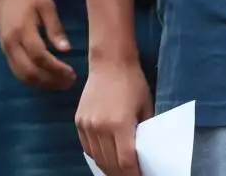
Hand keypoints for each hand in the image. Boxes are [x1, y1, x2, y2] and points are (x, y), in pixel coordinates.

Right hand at [0, 0, 76, 89]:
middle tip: (69, 83)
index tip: (72, 73)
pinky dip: (32, 79)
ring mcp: (5, 48)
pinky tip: (46, 78)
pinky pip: (17, 71)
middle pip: (29, 72)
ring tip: (60, 83)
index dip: (56, 69)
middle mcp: (11, 43)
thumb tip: (66, 50)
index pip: (39, 57)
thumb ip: (55, 28)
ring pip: (21, 75)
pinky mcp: (4, 50)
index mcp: (23, 30)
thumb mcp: (47, 5)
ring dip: (41, 83)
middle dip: (50, 81)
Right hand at [76, 59, 152, 175]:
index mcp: (120, 124)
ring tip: (119, 171)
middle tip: (132, 175)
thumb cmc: (133, 83)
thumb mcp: (146, 107)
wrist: (110, 62)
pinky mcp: (79, 121)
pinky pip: (87, 147)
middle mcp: (100, 127)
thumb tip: (145, 152)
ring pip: (97, 158)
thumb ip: (144, 131)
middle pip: (110, 164)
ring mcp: (87, 125)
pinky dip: (97, 156)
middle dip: (121, 175)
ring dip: (108, 168)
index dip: (133, 175)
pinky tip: (106, 157)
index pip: (125, 162)